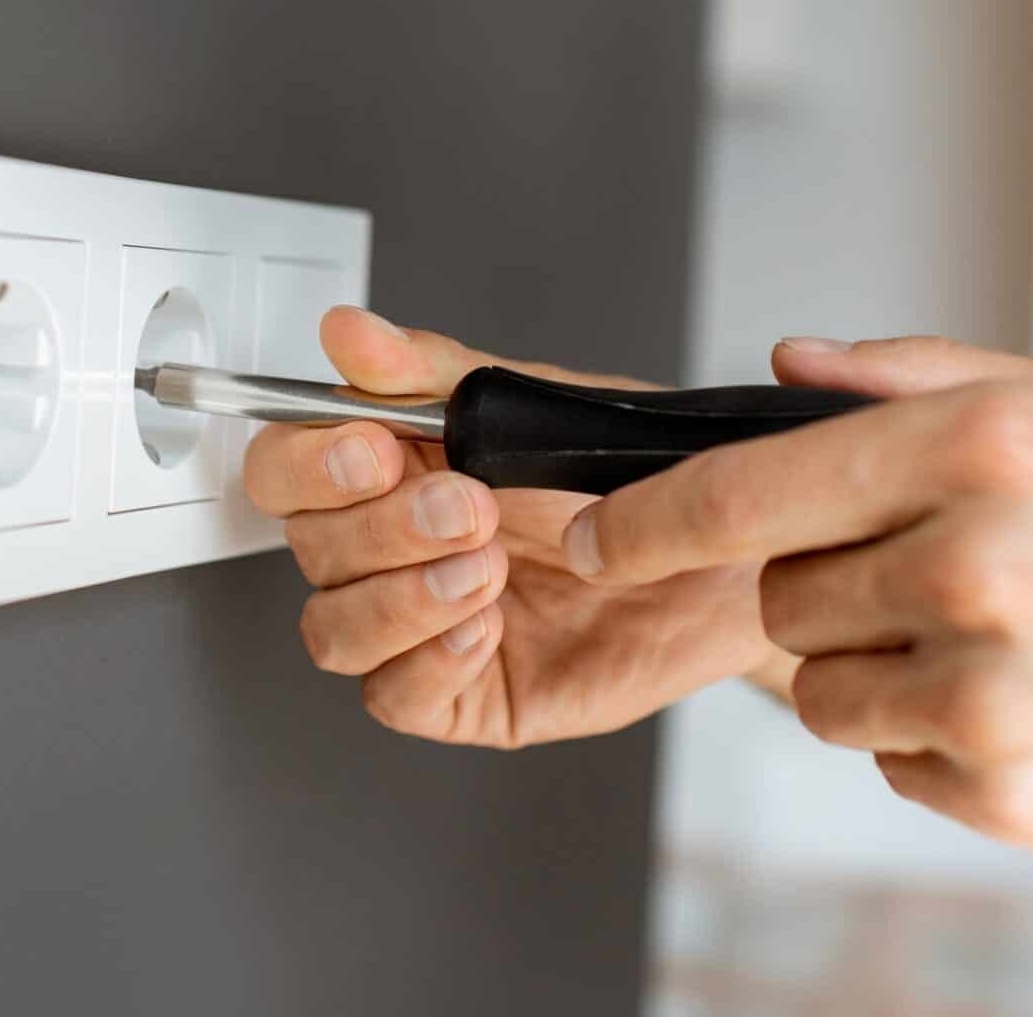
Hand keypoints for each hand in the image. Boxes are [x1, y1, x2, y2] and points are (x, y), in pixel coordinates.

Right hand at [244, 307, 785, 748]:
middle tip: (468, 504)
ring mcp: (425, 626)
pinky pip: (395, 699)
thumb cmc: (650, 479)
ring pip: (332, 630)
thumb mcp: (546, 405)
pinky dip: (427, 661)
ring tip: (484, 569)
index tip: (373, 449)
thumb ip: (437, 376)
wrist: (745, 560)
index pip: (287, 467)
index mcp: (396, 467)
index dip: (309, 462)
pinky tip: (483, 627)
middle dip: (379, 526)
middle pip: (307, 547)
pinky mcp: (467, 696)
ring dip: (397, 598)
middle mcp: (396, 549)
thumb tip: (350, 333)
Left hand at [563, 335, 1032, 885]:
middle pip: (780, 595)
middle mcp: (974, 564)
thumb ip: (912, 379)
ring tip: (1001, 646)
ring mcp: (989, 688)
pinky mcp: (1008, 790)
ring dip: (880, 674)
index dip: (644, 521)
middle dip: (829, 590)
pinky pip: (891, 763)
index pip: (744, 491)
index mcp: (979, 448)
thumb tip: (782, 364)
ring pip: (822, 690)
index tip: (590, 537)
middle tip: (938, 581)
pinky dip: (937, 745)